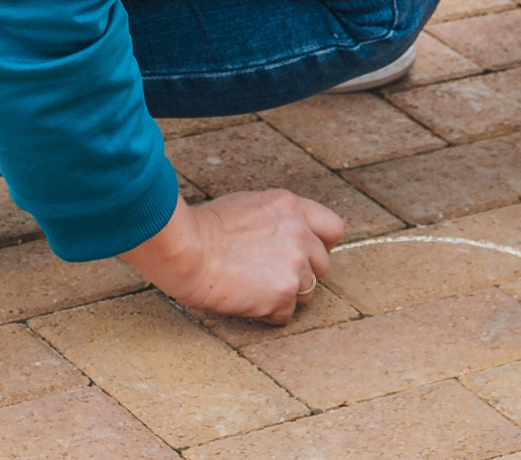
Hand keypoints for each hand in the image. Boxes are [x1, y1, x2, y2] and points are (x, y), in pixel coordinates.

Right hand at [118, 189, 343, 324]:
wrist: (187, 250)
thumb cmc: (203, 228)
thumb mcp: (248, 206)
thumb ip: (275, 218)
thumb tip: (279, 232)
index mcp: (291, 207)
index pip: (333, 228)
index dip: (321, 245)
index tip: (305, 253)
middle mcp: (300, 233)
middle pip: (323, 264)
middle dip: (302, 272)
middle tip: (272, 276)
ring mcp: (295, 265)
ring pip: (307, 292)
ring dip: (285, 294)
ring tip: (254, 290)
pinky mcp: (284, 294)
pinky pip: (286, 314)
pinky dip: (269, 314)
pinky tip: (246, 303)